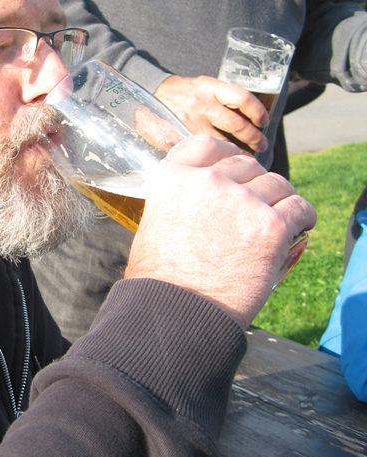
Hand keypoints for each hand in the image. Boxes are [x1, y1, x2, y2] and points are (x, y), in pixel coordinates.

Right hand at [126, 136, 315, 326]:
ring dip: (280, 198)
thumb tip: (200, 204)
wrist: (177, 311)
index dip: (224, 153)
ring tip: (280, 216)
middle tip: (255, 205)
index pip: (207, 145)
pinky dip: (303, 216)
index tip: (233, 164)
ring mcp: (241, 201)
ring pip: (277, 183)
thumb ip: (179, 201)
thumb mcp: (153, 224)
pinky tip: (300, 224)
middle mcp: (208, 181)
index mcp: (173, 179)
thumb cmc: (161, 279)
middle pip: (246, 164)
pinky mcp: (270, 226)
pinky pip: (299, 208)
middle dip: (254, 181)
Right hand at [154, 75, 268, 153]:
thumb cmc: (181, 93)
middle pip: (237, 124)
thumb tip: (250, 118)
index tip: (263, 121)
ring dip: (242, 153)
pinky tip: (228, 164)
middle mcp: (201, 104)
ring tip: (250, 158)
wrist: (146, 96)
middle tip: (261, 145)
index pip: (242, 99)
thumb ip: (222, 99)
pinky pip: (205, 152)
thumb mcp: (202, 86)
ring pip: (224, 143)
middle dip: (254, 137)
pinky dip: (220, 160)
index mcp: (209, 87)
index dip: (258, 112)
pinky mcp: (180, 138)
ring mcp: (190, 123)